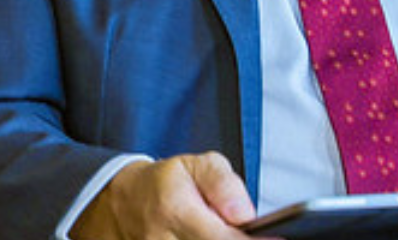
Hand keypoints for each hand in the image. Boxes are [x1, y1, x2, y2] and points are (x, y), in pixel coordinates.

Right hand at [71, 153, 268, 239]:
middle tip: (255, 234)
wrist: (121, 203)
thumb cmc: (165, 183)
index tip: (276, 239)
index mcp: (175, 210)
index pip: (222, 239)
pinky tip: (212, 237)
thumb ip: (224, 184)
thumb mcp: (196, 165)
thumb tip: (245, 214)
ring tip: (225, 230)